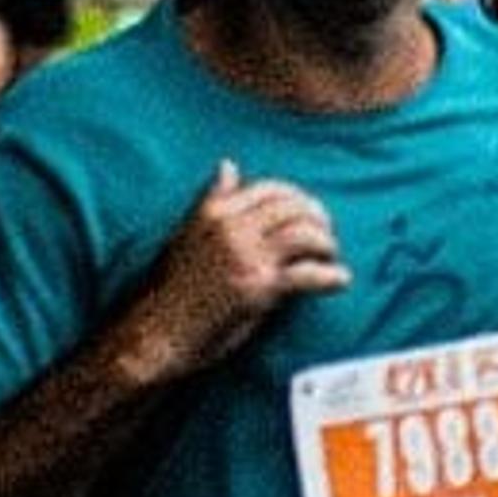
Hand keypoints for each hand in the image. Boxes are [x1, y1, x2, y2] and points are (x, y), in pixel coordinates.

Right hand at [120, 161, 347, 379]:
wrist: (157, 330)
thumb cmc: (171, 286)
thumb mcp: (187, 232)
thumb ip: (213, 199)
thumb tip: (228, 166)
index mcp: (214, 210)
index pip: (270, 190)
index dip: (297, 198)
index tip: (308, 212)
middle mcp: (232, 227)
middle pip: (294, 208)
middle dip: (318, 219)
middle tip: (326, 235)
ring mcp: (246, 256)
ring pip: (305, 234)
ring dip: (327, 244)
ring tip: (330, 257)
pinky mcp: (259, 288)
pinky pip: (308, 274)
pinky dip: (331, 276)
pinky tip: (339, 280)